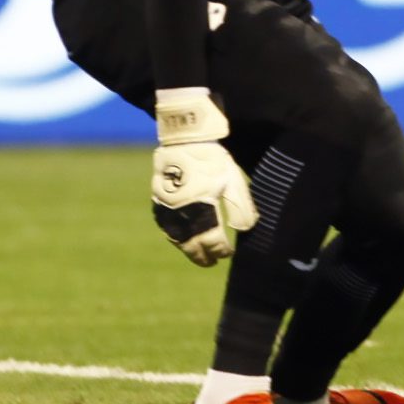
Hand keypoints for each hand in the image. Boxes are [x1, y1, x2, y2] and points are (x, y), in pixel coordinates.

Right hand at [151, 88, 256, 266]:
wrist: (184, 140)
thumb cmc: (213, 160)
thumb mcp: (233, 181)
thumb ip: (241, 207)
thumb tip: (245, 230)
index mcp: (203, 209)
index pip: (213, 241)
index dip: (221, 251)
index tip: (228, 254)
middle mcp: (183, 213)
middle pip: (193, 245)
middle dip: (203, 256)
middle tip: (211, 263)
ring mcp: (168, 209)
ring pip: (177, 238)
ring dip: (188, 249)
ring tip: (197, 255)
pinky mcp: (158, 201)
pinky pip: (166, 227)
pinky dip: (176, 237)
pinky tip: (182, 239)